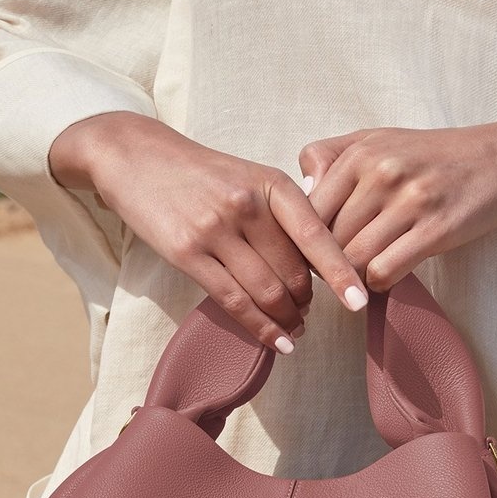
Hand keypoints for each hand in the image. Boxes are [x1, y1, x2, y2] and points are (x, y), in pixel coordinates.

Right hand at [48, 112, 369, 352]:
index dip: (341, 273)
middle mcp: (247, 205)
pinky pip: (233, 301)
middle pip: (293, 272)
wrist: (137, 157)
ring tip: (295, 330)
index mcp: (272, 183)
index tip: (359, 302)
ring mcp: (215, 229)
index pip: (316, 235)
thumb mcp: (250, 177)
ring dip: (286, 319)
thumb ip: (284, 213)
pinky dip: (259, 327)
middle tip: (310, 315)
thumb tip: (319, 263)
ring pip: (266, 291)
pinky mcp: (187, 253)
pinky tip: (276, 340)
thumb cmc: (202, 173)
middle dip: (307, 302)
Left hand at [296, 119, 496, 290]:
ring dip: (351, 277)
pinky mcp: (437, 229)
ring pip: (352, 259)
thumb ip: (332, 156)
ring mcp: (410, 200)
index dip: (304, 241)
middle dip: (327, 263)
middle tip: (334, 273)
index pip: (308, 211)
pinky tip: (387, 274)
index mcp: (361, 152)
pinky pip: (384, 270)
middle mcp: (382, 172)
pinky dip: (379, 282)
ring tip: (358, 277)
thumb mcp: (381, 139)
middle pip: (328, 239)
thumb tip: (302, 192)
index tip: (313, 255)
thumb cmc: (435, 155)